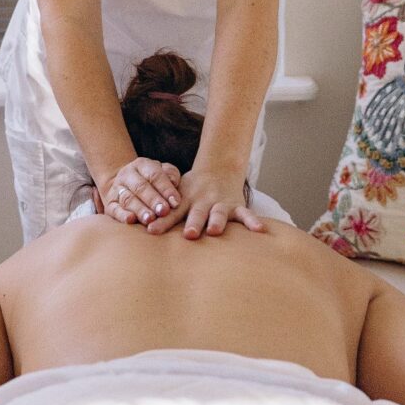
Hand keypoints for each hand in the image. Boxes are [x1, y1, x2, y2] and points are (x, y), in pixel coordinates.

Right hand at [97, 158, 181, 225]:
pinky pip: (114, 209)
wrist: (126, 185)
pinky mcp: (109, 204)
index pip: (155, 175)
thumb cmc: (153, 181)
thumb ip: (170, 174)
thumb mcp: (162, 172)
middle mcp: (127, 174)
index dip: (166, 189)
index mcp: (142, 164)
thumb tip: (174, 182)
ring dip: (140, 209)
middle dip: (153, 200)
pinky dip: (122, 215)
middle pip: (140, 187)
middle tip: (164, 211)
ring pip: (128, 199)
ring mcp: (117, 189)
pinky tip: (131, 220)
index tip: (176, 203)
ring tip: (150, 219)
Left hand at [146, 167, 265, 238]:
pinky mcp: (236, 206)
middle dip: (194, 223)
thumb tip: (145, 229)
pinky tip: (259, 230)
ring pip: (219, 212)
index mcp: (186, 199)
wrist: (218, 170)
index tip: (152, 231)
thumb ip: (165, 214)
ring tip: (215, 230)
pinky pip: (246, 214)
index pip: (172, 211)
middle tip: (189, 234)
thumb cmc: (192, 191)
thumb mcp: (177, 197)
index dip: (162, 221)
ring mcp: (220, 203)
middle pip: (197, 213)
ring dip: (217, 221)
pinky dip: (252, 221)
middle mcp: (203, 201)